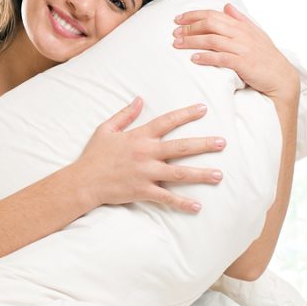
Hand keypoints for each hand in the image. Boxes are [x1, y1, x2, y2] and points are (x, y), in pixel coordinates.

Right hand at [71, 97, 225, 213]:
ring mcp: (145, 173)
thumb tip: (139, 99)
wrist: (83, 181)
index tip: (203, 109)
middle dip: (203, 144)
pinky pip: (166, 198)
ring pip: (179, 173)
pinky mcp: (143, 191)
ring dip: (200, 174)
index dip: (186, 114)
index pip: (166, 121)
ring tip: (219, 174)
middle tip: (223, 143)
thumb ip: (124, 114)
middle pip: (181, 147)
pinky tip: (197, 206)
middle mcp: (145, 153)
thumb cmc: (94, 155)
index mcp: (138, 137)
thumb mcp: (106, 129)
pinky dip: (182, 203)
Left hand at [172, 4, 299, 103]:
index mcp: (242, 26)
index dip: (194, 15)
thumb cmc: (267, 57)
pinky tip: (193, 59)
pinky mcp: (243, 63)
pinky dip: (206, 57)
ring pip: (212, 40)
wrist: (282, 77)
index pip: (214, 14)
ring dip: (192, 41)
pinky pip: (221, 58)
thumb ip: (240, 19)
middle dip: (189, 27)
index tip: (178, 18)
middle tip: (174, 32)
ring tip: (177, 44)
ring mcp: (243, 48)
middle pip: (210, 24)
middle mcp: (242, 34)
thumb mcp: (255, 34)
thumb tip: (226, 6)